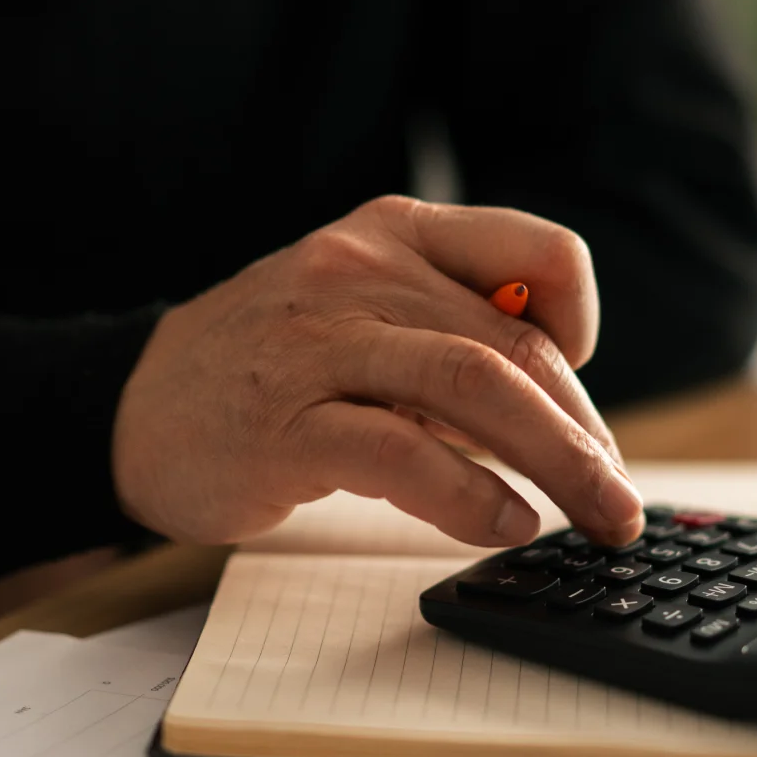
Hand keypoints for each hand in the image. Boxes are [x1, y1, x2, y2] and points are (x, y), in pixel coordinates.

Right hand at [111, 196, 642, 549]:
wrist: (137, 401)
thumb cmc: (273, 363)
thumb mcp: (362, 307)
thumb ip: (448, 329)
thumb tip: (559, 411)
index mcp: (394, 231)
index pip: (536, 252)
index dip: (582, 320)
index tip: (579, 384)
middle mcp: (362, 269)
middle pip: (515, 342)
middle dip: (585, 429)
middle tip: (619, 497)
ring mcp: (320, 338)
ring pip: (473, 382)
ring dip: (556, 459)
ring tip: (595, 515)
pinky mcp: (285, 419)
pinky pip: (402, 449)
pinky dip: (468, 492)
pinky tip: (504, 524)